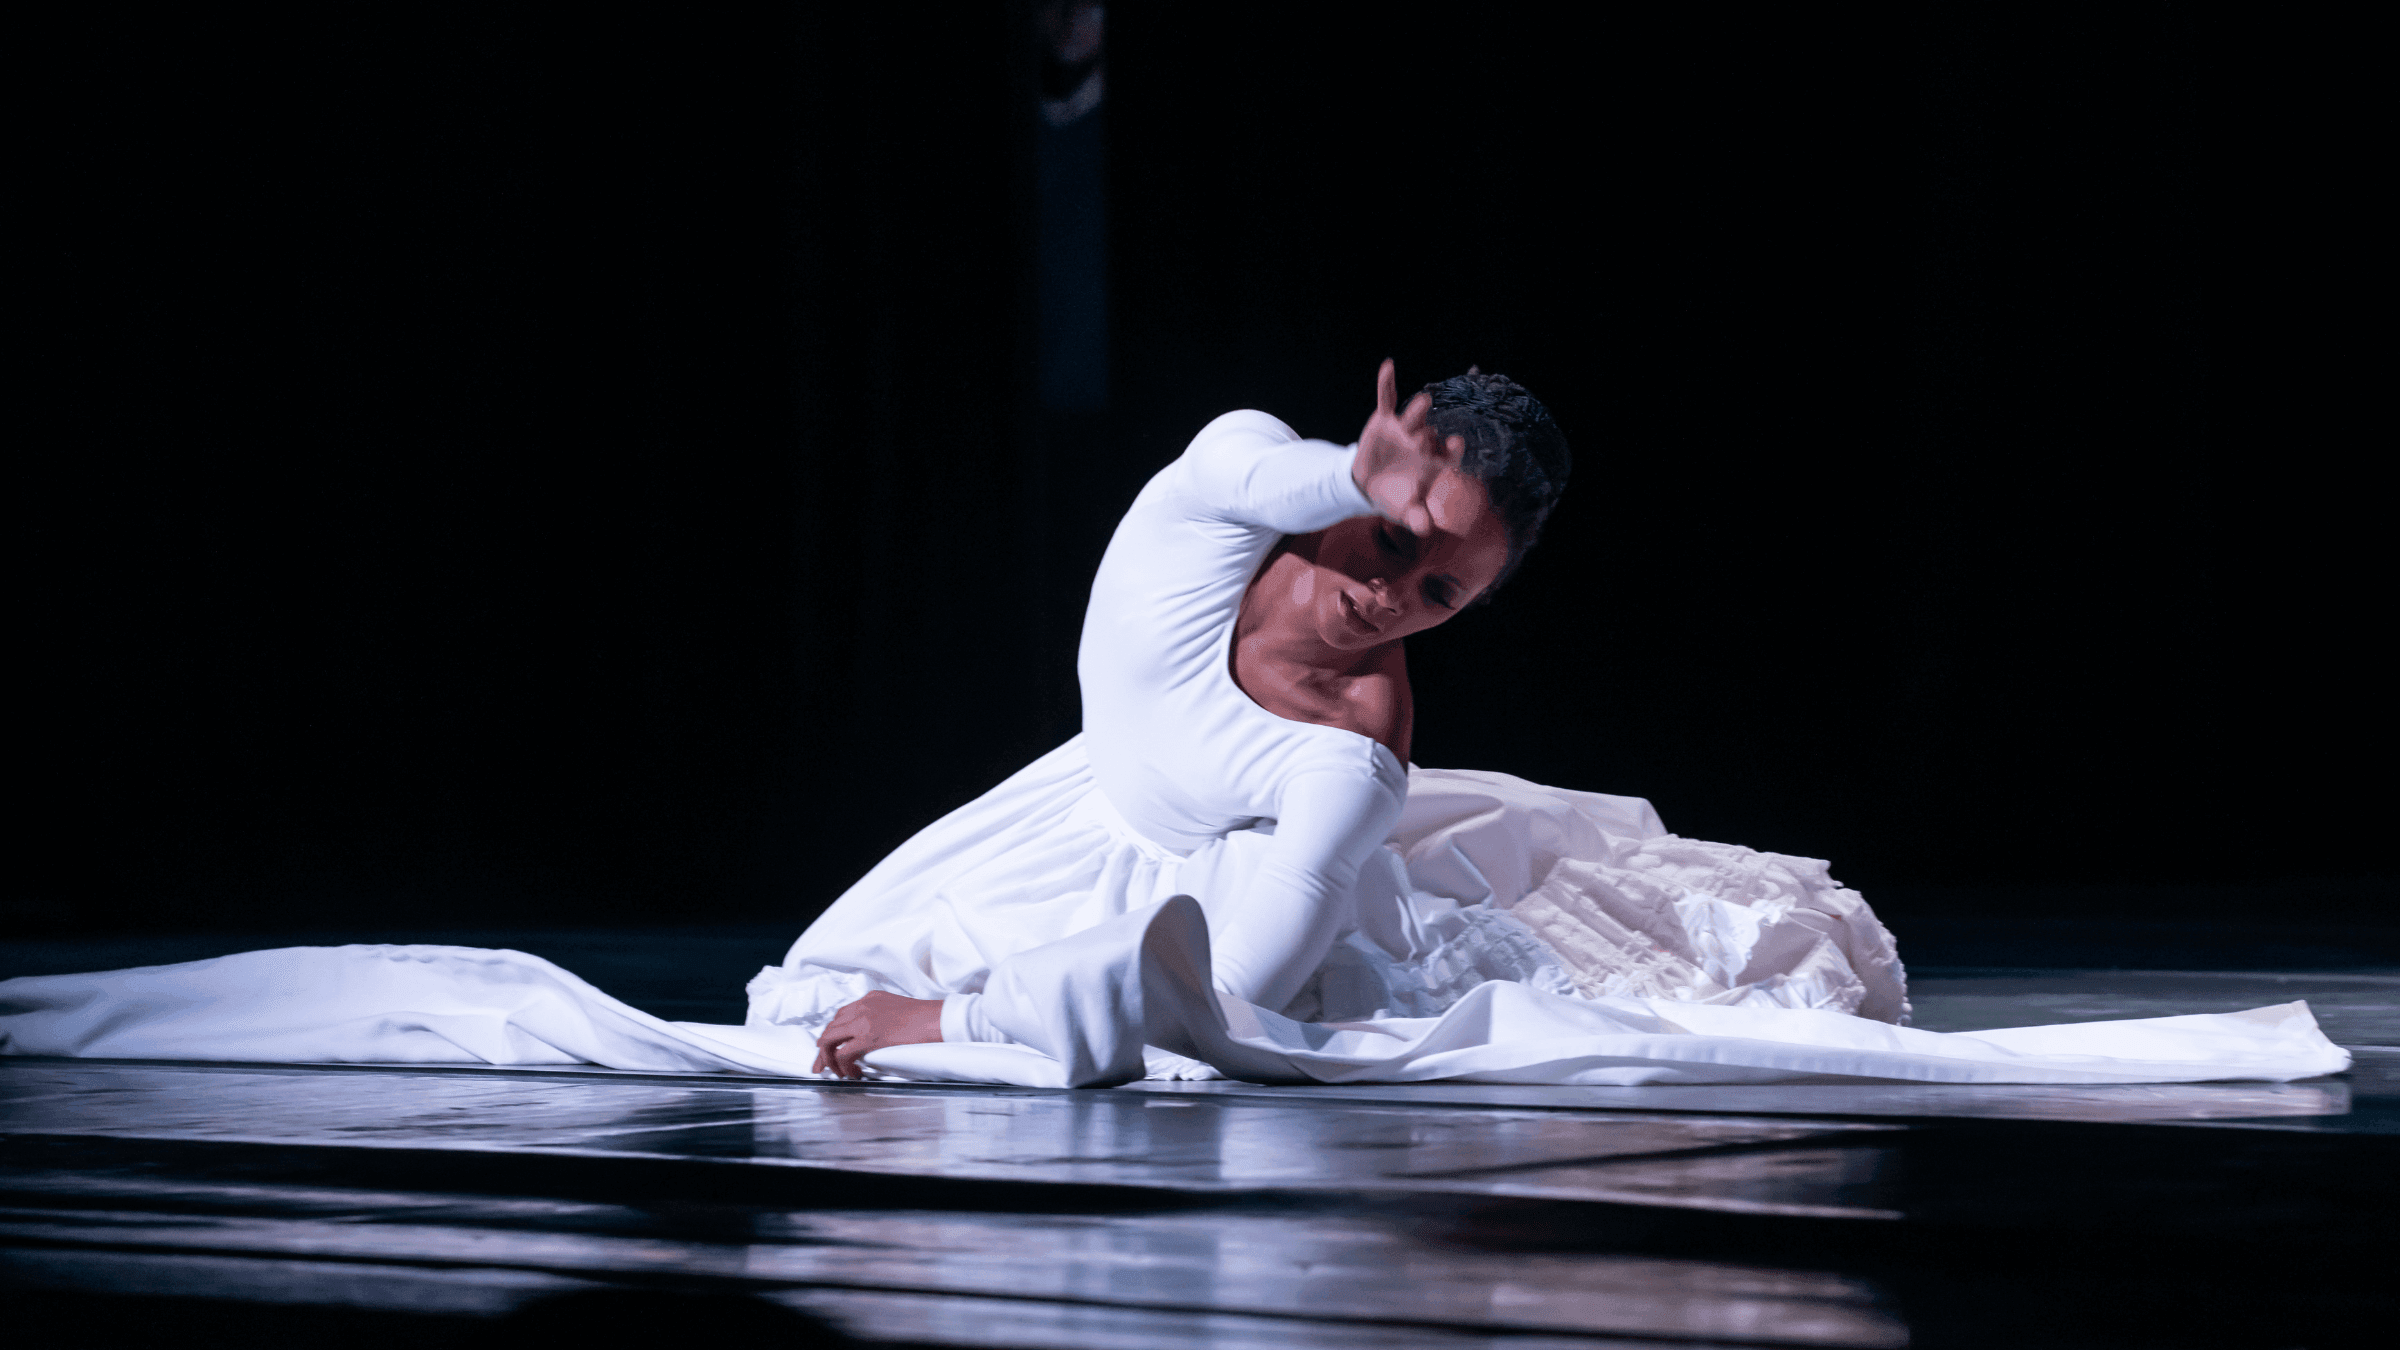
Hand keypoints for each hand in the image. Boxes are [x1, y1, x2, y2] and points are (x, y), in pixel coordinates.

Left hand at [812, 990, 944, 1079]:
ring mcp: (863, 1021)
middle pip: (830, 1028)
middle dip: (822, 1049)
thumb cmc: (924, 1017)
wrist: (936, 1019)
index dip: (831, 1034)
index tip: (829, 1048)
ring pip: (829, 1040)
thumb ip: (879, 1017)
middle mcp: (862, 1007)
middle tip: (822, 1066)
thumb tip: (871, 1037)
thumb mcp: (895, 1008)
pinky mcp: (868, 1037)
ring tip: (835, 1072)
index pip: (839, 1016)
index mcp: (869, 999)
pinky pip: (843, 1053)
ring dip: (828, 1058)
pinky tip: (851, 1073)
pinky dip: (842, 1066)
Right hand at [1352, 359, 1464, 536]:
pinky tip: (1388, 366)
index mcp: (1435, 462)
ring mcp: (1406, 429)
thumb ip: (1418, 518)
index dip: (1453, 450)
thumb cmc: (1397, 496)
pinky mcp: (1386, 420)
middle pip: (1430, 434)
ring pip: (1414, 416)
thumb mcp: (1407, 510)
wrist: (1370, 485)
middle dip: (1429, 436)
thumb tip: (1426, 529)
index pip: (1449, 454)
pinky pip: (1388, 399)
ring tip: (1425, 402)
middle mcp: (1424, 442)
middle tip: (1426, 440)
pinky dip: (1387, 383)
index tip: (1456, 444)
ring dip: (1419, 410)